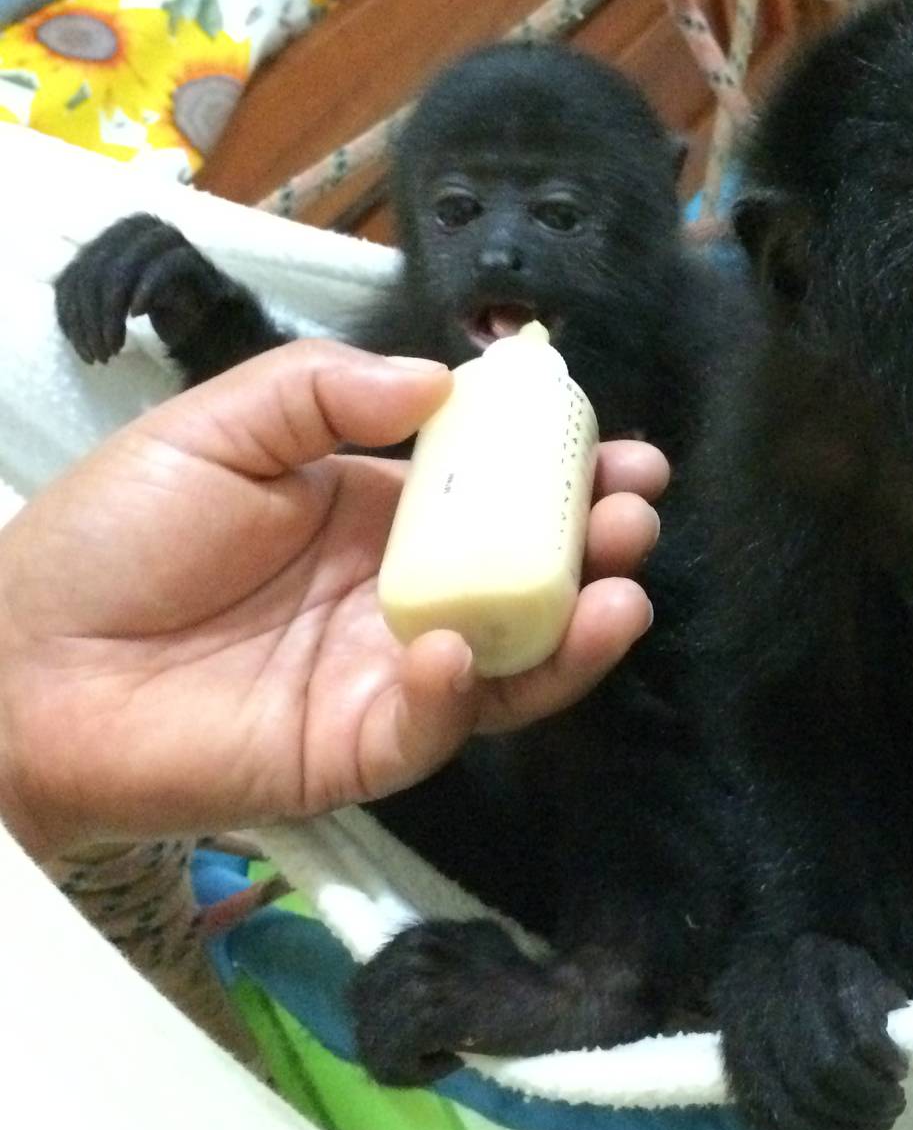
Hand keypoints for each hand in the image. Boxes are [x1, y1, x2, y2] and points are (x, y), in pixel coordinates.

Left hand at [0, 340, 667, 859]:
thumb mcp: (216, 431)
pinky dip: (460, 692)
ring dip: (575, 630)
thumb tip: (441, 381)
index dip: (561, 470)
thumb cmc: (111, 538)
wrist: (16, 665)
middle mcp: (403, 593)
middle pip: (526, 576)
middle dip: (595, 545)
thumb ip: (321, 394)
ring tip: (619, 588)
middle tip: (634, 513)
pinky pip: (433, 726)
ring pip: (512, 660)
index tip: (616, 444)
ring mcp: (389, 675)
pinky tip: (458, 648)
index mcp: (377, 514)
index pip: (494, 492)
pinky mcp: (360, 748)